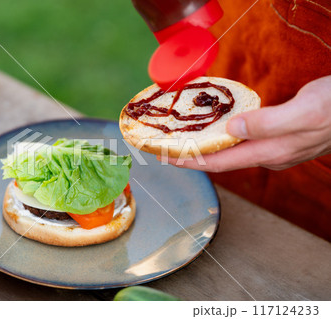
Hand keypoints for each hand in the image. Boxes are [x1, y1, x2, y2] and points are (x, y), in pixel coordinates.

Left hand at [158, 75, 330, 171]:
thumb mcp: (303, 111)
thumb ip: (267, 123)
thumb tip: (232, 129)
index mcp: (268, 151)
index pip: (217, 162)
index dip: (188, 160)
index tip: (163, 157)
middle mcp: (268, 155)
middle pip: (219, 160)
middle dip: (190, 156)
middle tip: (165, 149)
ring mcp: (273, 149)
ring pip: (229, 152)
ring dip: (204, 147)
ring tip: (182, 140)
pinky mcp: (278, 139)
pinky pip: (241, 143)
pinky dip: (221, 137)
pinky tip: (216, 129)